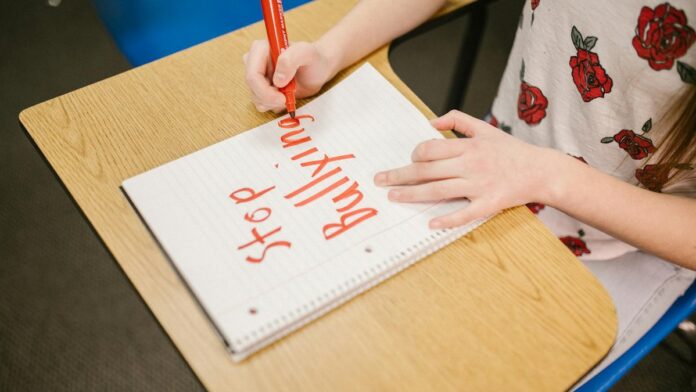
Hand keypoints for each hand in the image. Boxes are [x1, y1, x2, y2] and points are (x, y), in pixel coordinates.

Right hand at [243, 40, 334, 112]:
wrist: (318, 69)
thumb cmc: (313, 58)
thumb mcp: (307, 53)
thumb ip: (291, 59)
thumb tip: (277, 80)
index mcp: (261, 49)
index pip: (252, 75)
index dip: (264, 90)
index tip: (282, 97)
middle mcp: (255, 61)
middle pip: (252, 87)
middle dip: (269, 98)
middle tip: (286, 98)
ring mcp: (258, 76)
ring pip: (255, 97)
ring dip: (272, 102)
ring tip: (288, 94)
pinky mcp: (262, 87)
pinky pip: (261, 103)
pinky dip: (274, 105)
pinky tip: (285, 97)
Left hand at [373, 110, 560, 228]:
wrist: (541, 171)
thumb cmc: (510, 150)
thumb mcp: (485, 128)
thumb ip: (457, 120)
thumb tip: (429, 122)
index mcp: (469, 147)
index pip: (431, 149)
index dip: (415, 155)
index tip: (410, 161)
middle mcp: (471, 165)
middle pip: (428, 171)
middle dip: (401, 175)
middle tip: (380, 181)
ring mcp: (479, 185)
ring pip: (439, 191)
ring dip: (413, 195)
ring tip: (393, 197)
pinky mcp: (489, 204)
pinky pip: (465, 213)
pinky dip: (447, 219)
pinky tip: (430, 223)